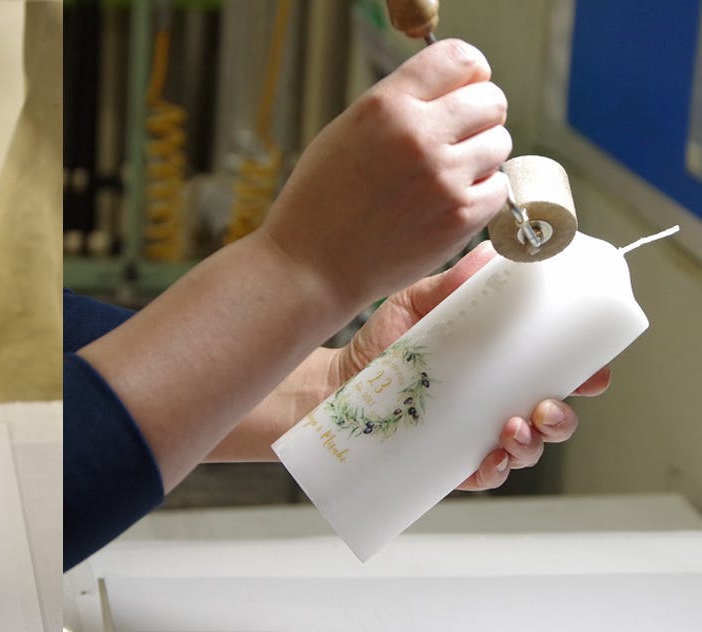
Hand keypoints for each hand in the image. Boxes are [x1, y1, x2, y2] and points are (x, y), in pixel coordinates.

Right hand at [263, 39, 511, 308]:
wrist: (311, 265)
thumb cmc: (322, 200)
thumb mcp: (347, 130)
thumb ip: (402, 104)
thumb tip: (461, 87)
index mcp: (386, 105)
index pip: (460, 58)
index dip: (469, 72)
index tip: (465, 88)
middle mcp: (418, 135)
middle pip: (491, 99)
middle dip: (479, 115)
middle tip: (455, 137)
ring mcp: (443, 178)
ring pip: (500, 143)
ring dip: (480, 156)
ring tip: (442, 175)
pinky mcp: (460, 216)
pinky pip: (498, 188)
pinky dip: (480, 193)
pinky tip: (445, 202)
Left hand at [332, 241, 610, 490]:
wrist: (335, 383)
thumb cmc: (382, 344)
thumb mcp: (416, 304)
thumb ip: (451, 283)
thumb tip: (488, 254)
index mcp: (501, 362)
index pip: (556, 369)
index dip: (585, 373)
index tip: (593, 373)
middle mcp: (496, 399)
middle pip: (554, 414)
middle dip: (562, 417)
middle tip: (546, 407)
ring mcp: (476, 433)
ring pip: (526, 448)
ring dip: (531, 444)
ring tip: (512, 430)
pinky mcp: (450, 461)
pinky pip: (485, 475)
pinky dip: (494, 471)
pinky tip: (489, 460)